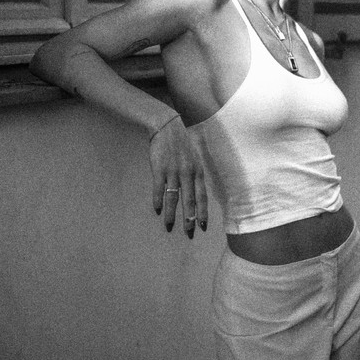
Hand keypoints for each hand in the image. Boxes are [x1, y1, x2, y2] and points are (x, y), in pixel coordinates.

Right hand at [149, 116, 207, 238]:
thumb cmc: (182, 143)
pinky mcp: (160, 169)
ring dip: (171, 213)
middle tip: (189, 232)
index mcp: (197, 171)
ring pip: (173, 198)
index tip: (203, 225)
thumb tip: (197, 192)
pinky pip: (159, 189)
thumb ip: (196, 174)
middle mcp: (187, 173)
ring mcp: (173, 171)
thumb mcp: (195, 157)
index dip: (203, 211)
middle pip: (189, 200)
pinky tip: (156, 209)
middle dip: (189, 218)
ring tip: (169, 226)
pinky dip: (158, 200)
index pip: (202, 196)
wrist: (167, 127)